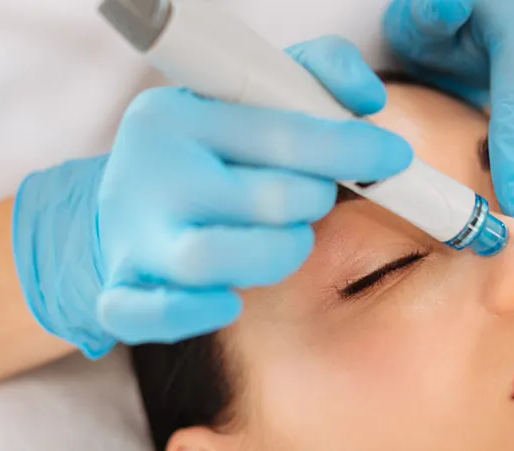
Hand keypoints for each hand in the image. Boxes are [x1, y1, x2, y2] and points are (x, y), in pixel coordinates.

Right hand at [13, 36, 411, 357]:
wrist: (119, 206)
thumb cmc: (205, 153)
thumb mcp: (250, 96)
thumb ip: (316, 73)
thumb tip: (368, 96)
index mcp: (179, 116)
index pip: (279, 133)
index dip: (349, 147)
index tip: (394, 156)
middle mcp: (151, 174)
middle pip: (261, 199)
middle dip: (312, 200)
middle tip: (314, 196)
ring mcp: (134, 237)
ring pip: (214, 258)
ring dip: (276, 254)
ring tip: (285, 240)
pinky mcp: (121, 292)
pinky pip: (155, 313)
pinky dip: (196, 312)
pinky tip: (229, 300)